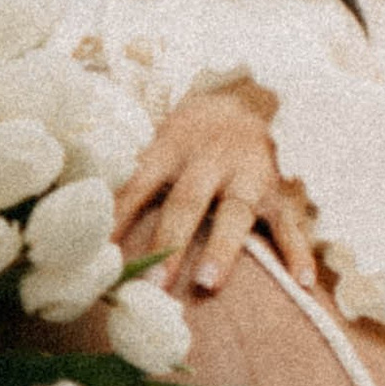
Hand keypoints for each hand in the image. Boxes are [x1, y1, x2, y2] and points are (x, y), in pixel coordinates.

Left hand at [114, 81, 318, 298]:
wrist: (241, 101)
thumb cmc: (184, 138)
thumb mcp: (154, 143)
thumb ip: (127, 179)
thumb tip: (83, 226)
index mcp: (172, 148)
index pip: (140, 184)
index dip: (121, 218)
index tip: (103, 255)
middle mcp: (211, 160)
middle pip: (189, 201)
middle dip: (171, 240)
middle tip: (155, 282)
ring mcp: (248, 175)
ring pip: (237, 212)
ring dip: (223, 248)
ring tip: (208, 284)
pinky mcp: (278, 191)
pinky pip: (289, 222)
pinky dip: (296, 252)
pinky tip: (301, 281)